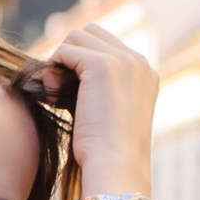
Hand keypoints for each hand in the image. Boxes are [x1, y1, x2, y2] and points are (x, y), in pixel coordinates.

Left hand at [34, 23, 156, 192]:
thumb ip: (94, 89)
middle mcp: (139, 61)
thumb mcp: (107, 113)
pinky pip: (66, 50)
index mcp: (145, 72)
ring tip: (57, 91)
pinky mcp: (103, 65)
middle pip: (91, 33)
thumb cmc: (108, 152)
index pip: (106, 45)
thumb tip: (59, 70)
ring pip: (77, 37)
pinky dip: (54, 67)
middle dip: (70, 55)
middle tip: (60, 88)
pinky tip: (54, 92)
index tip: (69, 91)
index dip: (81, 62)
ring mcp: (123, 60)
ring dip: (61, 60)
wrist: (116, 166)